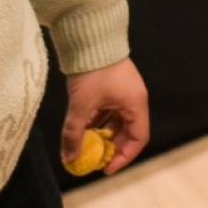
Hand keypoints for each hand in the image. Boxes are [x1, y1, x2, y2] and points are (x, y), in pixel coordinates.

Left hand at [62, 57, 149, 176]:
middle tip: (92, 159)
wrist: (90, 38)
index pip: (139, 139)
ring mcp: (122, 93)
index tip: (105, 168)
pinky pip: (107, 112)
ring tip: (82, 145)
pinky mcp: (112, 87)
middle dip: (110, 148)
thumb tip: (69, 159)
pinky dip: (96, 122)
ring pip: (115, 122)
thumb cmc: (93, 71)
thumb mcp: (81, 105)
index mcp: (135, 104)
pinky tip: (80, 129)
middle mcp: (133, 99)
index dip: (124, 157)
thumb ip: (74, 134)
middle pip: (127, 132)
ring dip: (101, 135)